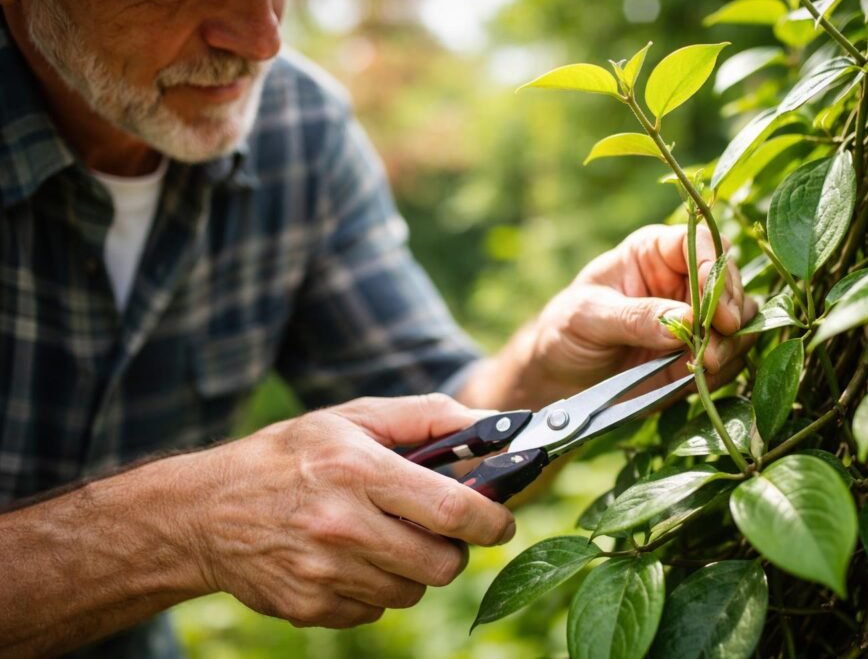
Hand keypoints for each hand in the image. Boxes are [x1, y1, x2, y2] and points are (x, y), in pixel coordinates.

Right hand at [188, 394, 514, 628]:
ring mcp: (325, 573)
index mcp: (358, 471)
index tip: (502, 522)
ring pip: (413, 590)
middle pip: (442, 563)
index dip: (491, 520)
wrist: (206, 512)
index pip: (451, 509)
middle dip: (453, 549)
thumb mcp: (353, 418)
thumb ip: (426, 417)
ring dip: (412, 568)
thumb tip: (491, 427)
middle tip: (437, 530)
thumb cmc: (289, 456)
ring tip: (381, 537)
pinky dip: (375, 588)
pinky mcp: (312, 608)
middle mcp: (343, 525)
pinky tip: (348, 559)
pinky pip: (375, 609)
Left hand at [525, 224, 756, 397]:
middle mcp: (685, 280)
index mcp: (656, 252)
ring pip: (741, 322)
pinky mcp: (701, 355)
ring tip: (707, 362)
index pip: (703, 245)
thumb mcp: (589, 316)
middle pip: (732, 283)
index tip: (713, 304)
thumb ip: (636, 317)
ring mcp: (698, 319)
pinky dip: (725, 368)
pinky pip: (732, 358)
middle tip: (717, 338)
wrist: (561, 375)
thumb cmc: (568, 329)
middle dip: (730, 310)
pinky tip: (701, 376)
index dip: (715, 269)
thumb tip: (688, 321)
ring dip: (732, 343)